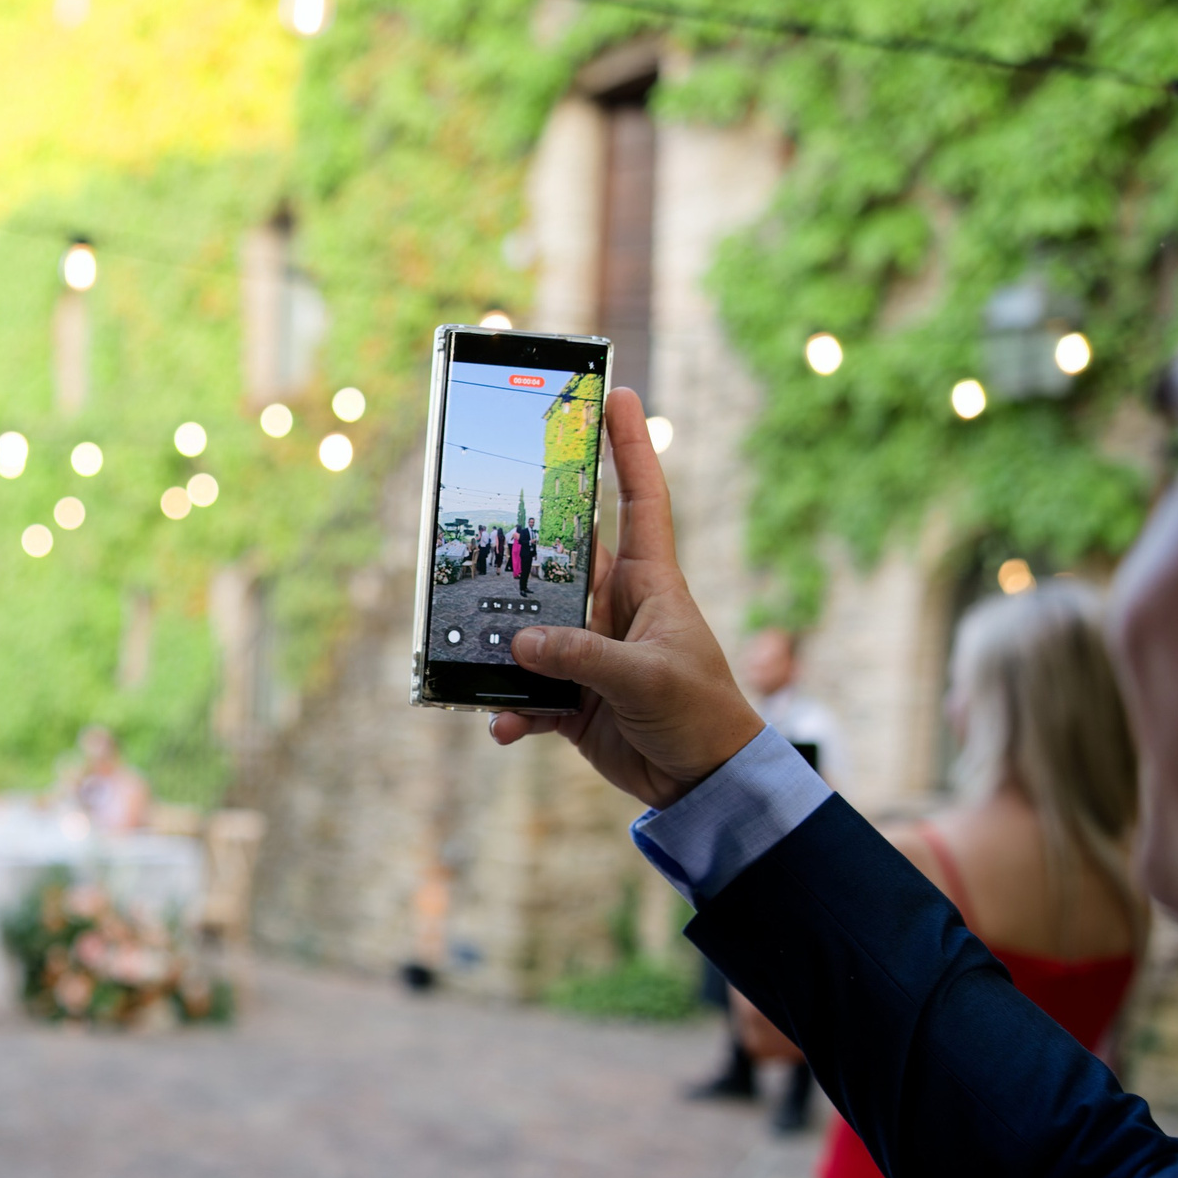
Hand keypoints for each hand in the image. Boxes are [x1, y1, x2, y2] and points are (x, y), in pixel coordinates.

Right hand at [488, 388, 762, 807]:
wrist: (703, 782)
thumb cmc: (700, 714)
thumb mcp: (647, 679)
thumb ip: (583, 658)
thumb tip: (521, 643)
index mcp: (651, 583)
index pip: (640, 499)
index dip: (630, 447)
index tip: (617, 395)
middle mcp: (614, 607)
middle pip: (560, 559)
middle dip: (523, 545)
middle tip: (481, 521)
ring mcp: (588, 651)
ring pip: (530, 629)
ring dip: (502, 643)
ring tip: (474, 650)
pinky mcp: (571, 697)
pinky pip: (525, 693)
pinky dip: (509, 710)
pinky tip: (502, 726)